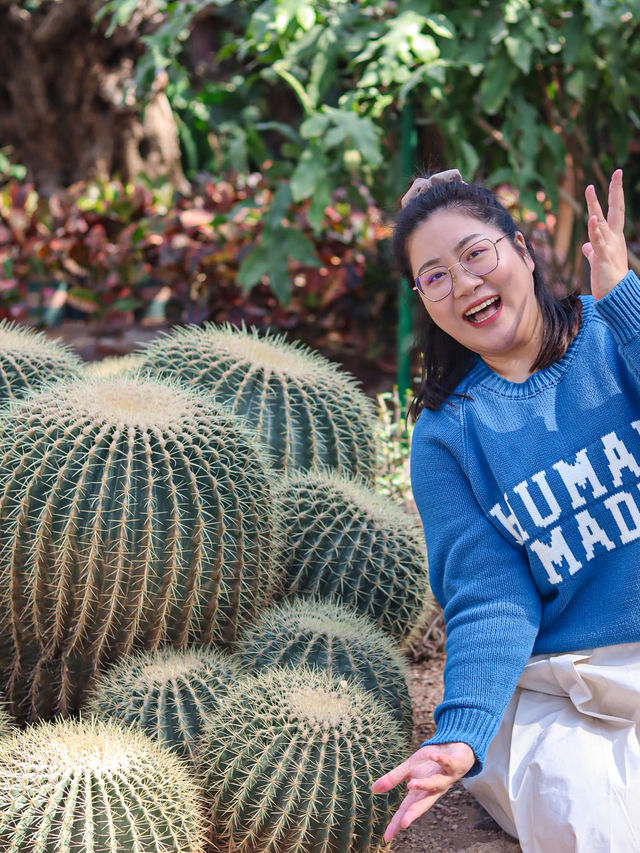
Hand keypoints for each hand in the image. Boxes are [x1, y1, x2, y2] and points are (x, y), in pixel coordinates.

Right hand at [371, 741, 475, 841]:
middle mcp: (434, 789)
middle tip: (404, 823)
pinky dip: (441, 760)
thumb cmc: (431, 762)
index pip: (406, 809)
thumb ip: (393, 779)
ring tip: (411, 784)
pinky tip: (433, 756)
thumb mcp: (410, 769)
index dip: (397, 823)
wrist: (454, 747)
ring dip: (424, 785)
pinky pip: (448, 763)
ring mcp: (445, 778)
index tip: (387, 838)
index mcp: (421, 792)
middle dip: (414, 813)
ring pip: (436, 784)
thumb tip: (373, 789)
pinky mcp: (455, 765)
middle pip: (423, 803)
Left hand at [581, 169, 628, 300]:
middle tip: (618, 171)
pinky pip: (598, 240)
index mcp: (613, 237)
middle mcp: (614, 238)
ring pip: (602, 222)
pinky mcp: (603, 257)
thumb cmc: (608, 278)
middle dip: (615, 191)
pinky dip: (594, 229)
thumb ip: (592, 250)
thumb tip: (586, 246)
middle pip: (615, 210)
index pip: (614, 211)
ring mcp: (609, 246)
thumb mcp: (599, 260)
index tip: (616, 175)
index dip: (614, 194)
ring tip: (589, 189)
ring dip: (594, 206)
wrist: (615, 295)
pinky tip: (592, 218)